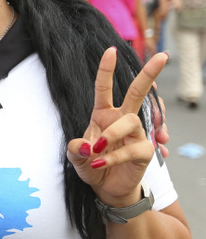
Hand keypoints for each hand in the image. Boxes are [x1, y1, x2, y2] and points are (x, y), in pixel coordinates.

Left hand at [66, 48, 166, 206]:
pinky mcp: (143, 151)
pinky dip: (114, 156)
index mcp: (103, 114)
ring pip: (131, 121)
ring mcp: (135, 134)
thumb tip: (85, 145)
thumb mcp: (75, 157)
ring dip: (111, 134)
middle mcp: (122, 119)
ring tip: (96, 149)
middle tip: (163, 56)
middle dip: (149, 74)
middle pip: (138, 93)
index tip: (110, 50)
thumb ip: (75, 150)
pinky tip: (100, 164)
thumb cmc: (91, 165)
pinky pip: (132, 148)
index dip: (106, 70)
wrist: (105, 188)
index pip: (105, 88)